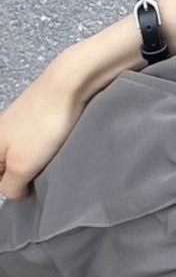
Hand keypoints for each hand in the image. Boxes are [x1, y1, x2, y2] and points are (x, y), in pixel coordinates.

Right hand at [0, 65, 87, 199]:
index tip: (31, 183)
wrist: (68, 84)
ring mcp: (19, 122)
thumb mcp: (21, 166)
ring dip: (40, 161)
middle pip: (9, 167)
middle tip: (44, 171)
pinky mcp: (38, 115)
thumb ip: (10, 186)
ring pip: (25, 154)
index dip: (14, 187)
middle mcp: (0, 131)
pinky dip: (49, 146)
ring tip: (54, 155)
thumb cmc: (42, 125)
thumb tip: (15, 192)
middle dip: (26, 174)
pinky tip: (60, 144)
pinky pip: (39, 141)